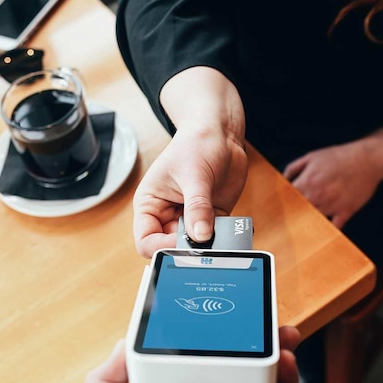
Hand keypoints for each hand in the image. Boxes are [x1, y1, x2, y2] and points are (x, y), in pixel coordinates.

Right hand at [132, 67, 246, 257]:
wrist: (220, 133)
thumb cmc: (196, 144)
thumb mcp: (194, 175)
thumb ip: (197, 207)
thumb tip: (201, 237)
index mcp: (150, 205)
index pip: (146, 241)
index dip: (162, 248)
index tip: (183, 243)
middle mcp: (167, 215)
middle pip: (172, 247)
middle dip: (189, 249)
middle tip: (208, 244)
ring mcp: (191, 218)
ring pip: (197, 246)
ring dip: (210, 245)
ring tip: (223, 235)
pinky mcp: (212, 218)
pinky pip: (217, 238)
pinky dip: (226, 238)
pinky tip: (235, 231)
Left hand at [283, 128, 382, 227]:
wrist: (367, 159)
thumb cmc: (339, 157)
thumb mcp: (311, 157)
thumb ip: (293, 168)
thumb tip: (282, 180)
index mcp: (306, 183)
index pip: (287, 199)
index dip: (282, 204)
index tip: (279, 209)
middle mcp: (317, 197)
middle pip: (298, 213)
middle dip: (293, 216)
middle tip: (287, 221)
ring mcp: (332, 206)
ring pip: (313, 221)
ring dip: (308, 223)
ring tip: (302, 229)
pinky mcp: (346, 211)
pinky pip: (334, 228)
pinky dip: (327, 231)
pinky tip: (322, 232)